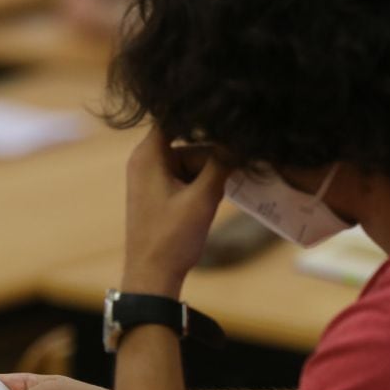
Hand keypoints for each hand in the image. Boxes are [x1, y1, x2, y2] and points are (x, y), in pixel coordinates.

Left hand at [123, 128, 229, 296]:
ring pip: (192, 160)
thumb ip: (222, 164)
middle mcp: (146, 161)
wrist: (152, 276)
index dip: (200, 114)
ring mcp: (152, 177)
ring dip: (214, 170)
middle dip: (215, 153)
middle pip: (188, 141)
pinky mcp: (160, 192)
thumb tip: (240, 138)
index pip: (174, 116)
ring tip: (237, 180)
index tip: (228, 113)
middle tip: (243, 161)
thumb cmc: (171, 238)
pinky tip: (224, 191)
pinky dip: (205, 182)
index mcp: (148, 156)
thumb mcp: (202, 198)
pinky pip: (187, 176)